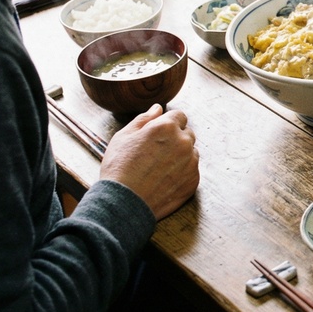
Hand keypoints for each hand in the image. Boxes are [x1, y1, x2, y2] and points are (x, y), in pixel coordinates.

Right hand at [99, 105, 199, 220]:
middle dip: (174, 139)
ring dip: (180, 156)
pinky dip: (182, 173)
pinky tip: (164, 180)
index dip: (168, 124)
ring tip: (158, 169)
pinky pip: (192, 170)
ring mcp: (191, 162)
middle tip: (155, 154)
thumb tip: (158, 108)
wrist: (123, 203)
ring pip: (191, 152)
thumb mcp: (123, 136)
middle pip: (186, 133)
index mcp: (167, 127)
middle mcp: (183, 142)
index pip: (179, 116)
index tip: (158, 135)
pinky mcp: (193, 180)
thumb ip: (144, 119)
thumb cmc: (119, 168)